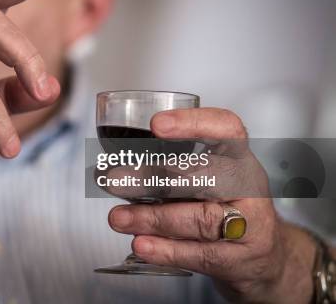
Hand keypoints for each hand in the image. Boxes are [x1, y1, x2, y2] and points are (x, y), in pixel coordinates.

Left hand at [107, 108, 316, 302]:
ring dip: (152, 217)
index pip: (226, 129)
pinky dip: (166, 250)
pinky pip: (200, 253)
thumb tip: (117, 169)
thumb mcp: (211, 178)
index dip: (193, 123)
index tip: (156, 124)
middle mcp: (248, 186)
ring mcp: (250, 224)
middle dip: (152, 177)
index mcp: (238, 157)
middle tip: (114, 179)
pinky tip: (141, 244)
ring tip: (118, 217)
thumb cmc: (227, 207)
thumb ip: (173, 170)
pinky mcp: (240, 259)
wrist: (267, 256)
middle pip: (203, 177)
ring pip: (199, 218)